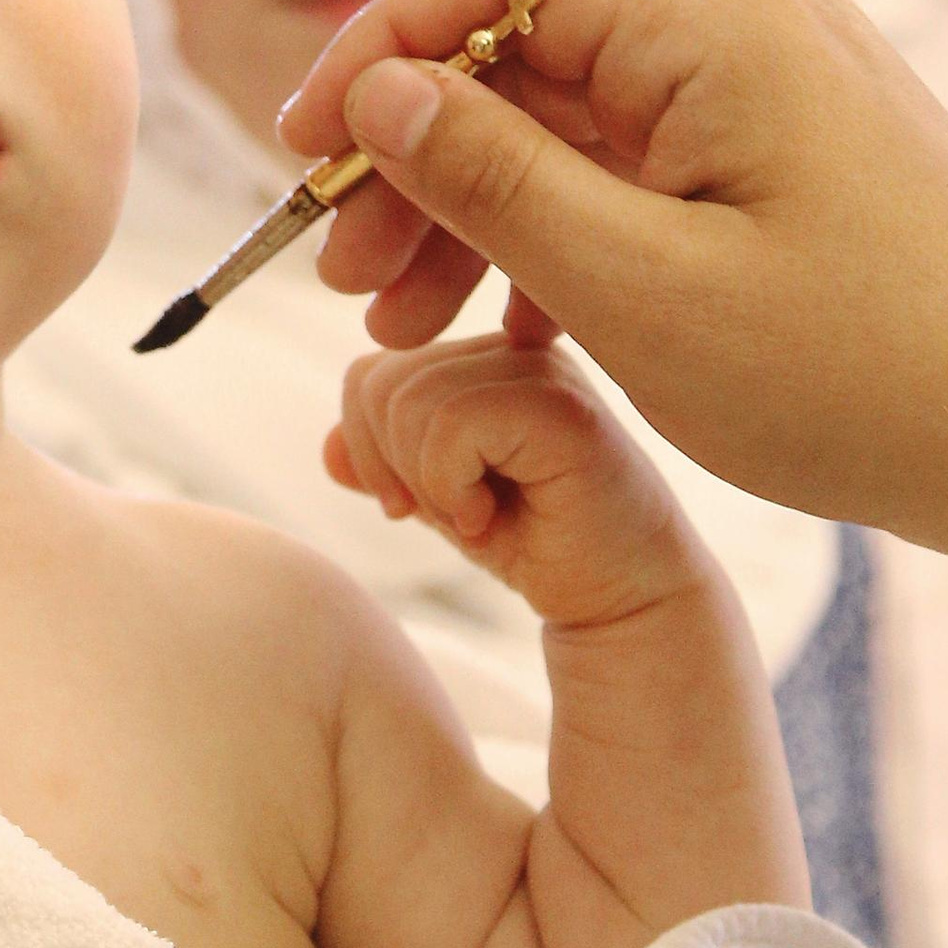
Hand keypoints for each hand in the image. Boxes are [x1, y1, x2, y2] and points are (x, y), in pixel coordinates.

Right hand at [277, 0, 947, 603]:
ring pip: (576, 123)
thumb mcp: (642, 293)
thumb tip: (378, 90)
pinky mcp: (796, 162)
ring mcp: (779, 96)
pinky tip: (511, 331)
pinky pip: (641, 171)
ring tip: (403, 323)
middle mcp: (748, 32)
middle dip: (415, 160)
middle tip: (342, 277)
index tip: (298, 151)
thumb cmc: (863, 377)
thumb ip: (495, 180)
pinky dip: (562, 237)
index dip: (375, 50)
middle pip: (525, 55)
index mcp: (715, 30)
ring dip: (478, 211)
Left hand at [326, 337, 698, 631]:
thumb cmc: (536, 544)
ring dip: (427, 482)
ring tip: (478, 515)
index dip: (367, 447)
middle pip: (382, 382)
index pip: (373, 371)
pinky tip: (491, 516)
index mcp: (483, 357)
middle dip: (392, 467)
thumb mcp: (439, 500)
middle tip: (450, 514)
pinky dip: (451, 485)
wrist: (619, 598)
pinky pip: (454, 424)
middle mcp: (514, 349)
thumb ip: (385, 466)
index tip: (409, 506)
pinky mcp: (565, 409)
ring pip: (411, 401)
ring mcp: (543, 370)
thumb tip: (328, 450)